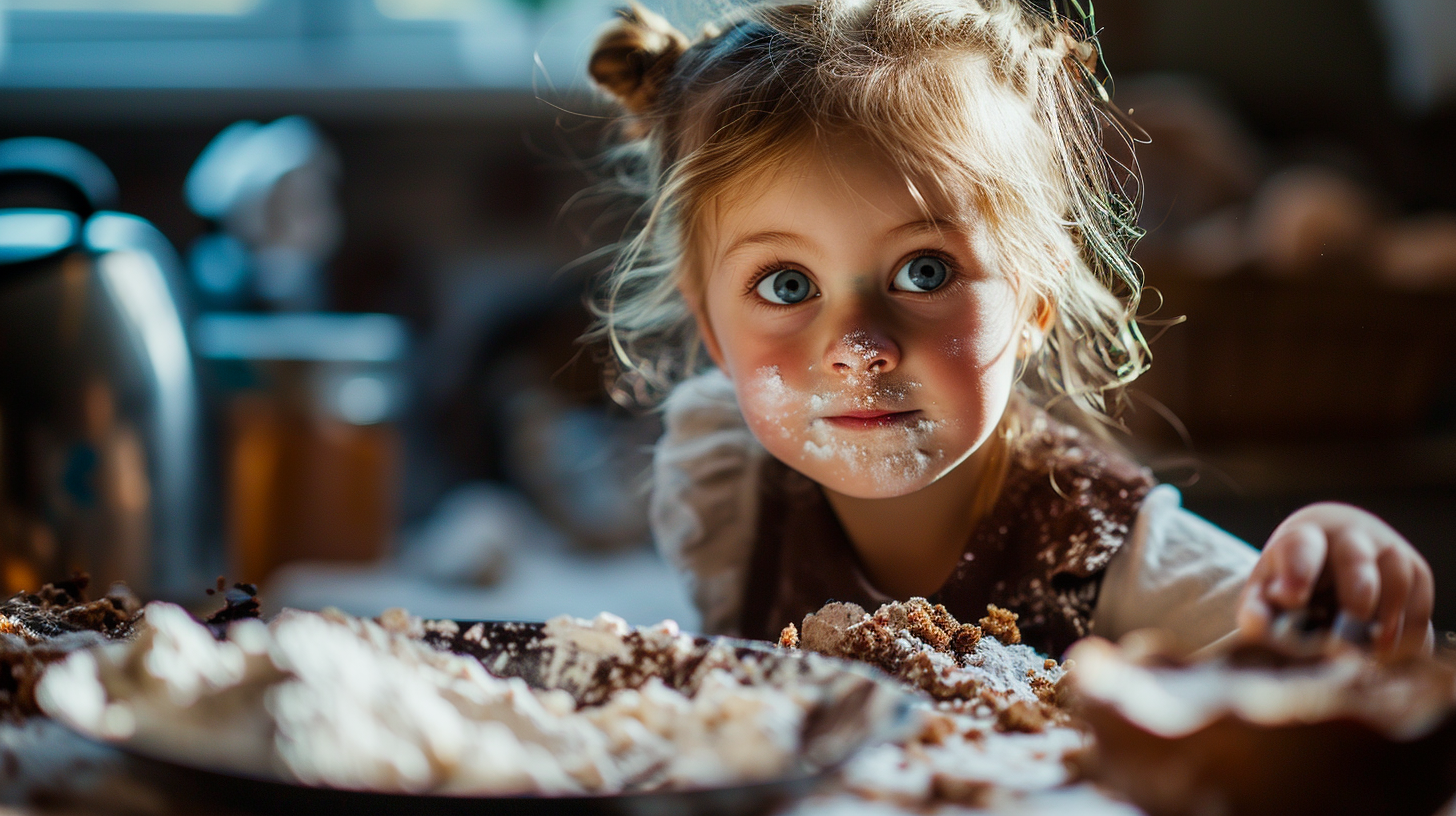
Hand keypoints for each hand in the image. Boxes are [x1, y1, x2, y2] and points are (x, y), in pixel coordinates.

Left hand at [1236, 502, 1433, 658]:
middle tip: (1347, 631)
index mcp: (1303, 537)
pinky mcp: (1415, 571)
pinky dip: (1409, 632)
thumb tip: (1257, 625)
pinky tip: (1390, 654)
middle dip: (1355, 592)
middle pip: (1355, 558)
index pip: (1300, 547)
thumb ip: (1257, 608)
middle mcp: (1349, 536)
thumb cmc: (1292, 578)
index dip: (1297, 572)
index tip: (1289, 598)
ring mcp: (1386, 549)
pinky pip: (1420, 602)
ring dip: (1387, 619)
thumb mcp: (1267, 589)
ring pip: (1397, 578)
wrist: (1333, 553)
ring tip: (1372, 651)